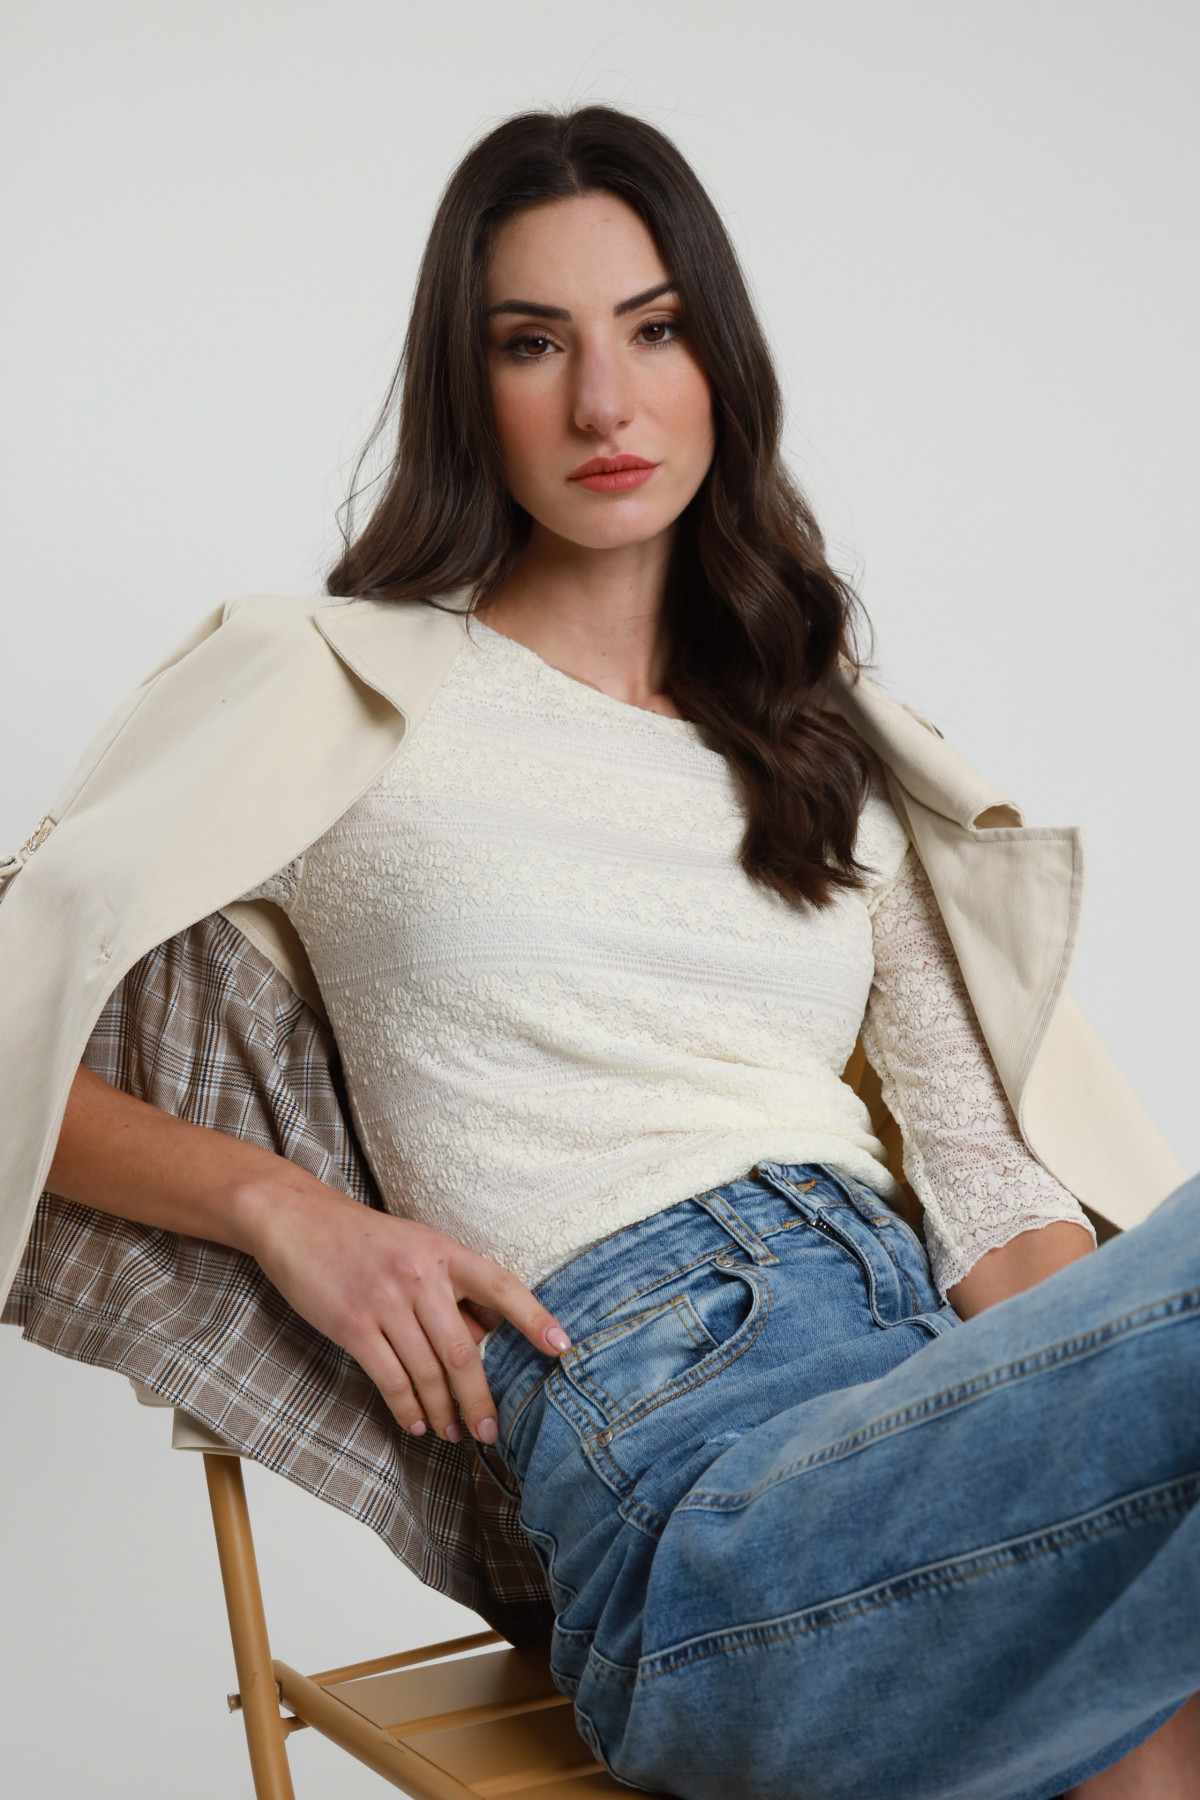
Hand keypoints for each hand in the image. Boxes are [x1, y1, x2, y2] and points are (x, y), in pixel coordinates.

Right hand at [241, 1170, 570, 1444]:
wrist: (298, 1219)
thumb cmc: (363, 1239)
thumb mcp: (417, 1246)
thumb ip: (450, 1288)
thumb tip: (484, 1340)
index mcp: (444, 1251)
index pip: (501, 1285)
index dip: (533, 1318)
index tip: (560, 1347)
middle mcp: (420, 1275)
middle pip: (463, 1351)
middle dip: (480, 1399)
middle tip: (491, 1432)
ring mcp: (385, 1300)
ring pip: (427, 1371)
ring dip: (443, 1411)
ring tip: (452, 1434)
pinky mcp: (352, 1324)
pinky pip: (389, 1377)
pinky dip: (406, 1407)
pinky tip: (416, 1422)